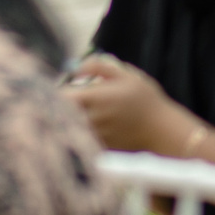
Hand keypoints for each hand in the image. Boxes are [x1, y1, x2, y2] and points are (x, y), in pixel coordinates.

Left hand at [66, 54, 188, 152]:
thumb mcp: (127, 75)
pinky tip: (85, 128)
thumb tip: (75, 67)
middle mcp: (92, 119)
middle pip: (60, 115)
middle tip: (58, 101)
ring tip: (71, 114)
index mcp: (96, 98)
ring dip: (66, 121)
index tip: (56, 88)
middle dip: (56, 108)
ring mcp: (94, 136)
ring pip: (68, 128)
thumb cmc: (146, 100)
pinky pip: (79, 140)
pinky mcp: (98, 148)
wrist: (161, 131)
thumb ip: (99, 66)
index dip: (53, 93)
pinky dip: (76, 134)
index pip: (61, 97)